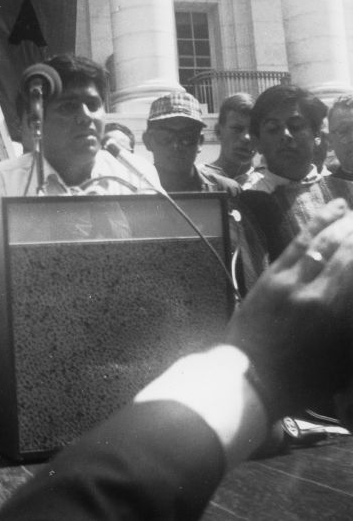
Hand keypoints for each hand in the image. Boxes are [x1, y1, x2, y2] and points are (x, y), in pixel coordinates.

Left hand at [227, 198, 352, 418]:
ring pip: (322, 242)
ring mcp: (291, 280)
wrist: (251, 378)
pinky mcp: (271, 275)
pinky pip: (297, 244)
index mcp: (338, 314)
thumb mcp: (343, 361)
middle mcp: (319, 292)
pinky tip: (329, 213)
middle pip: (347, 252)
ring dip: (342, 222)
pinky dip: (316, 225)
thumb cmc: (301, 379)